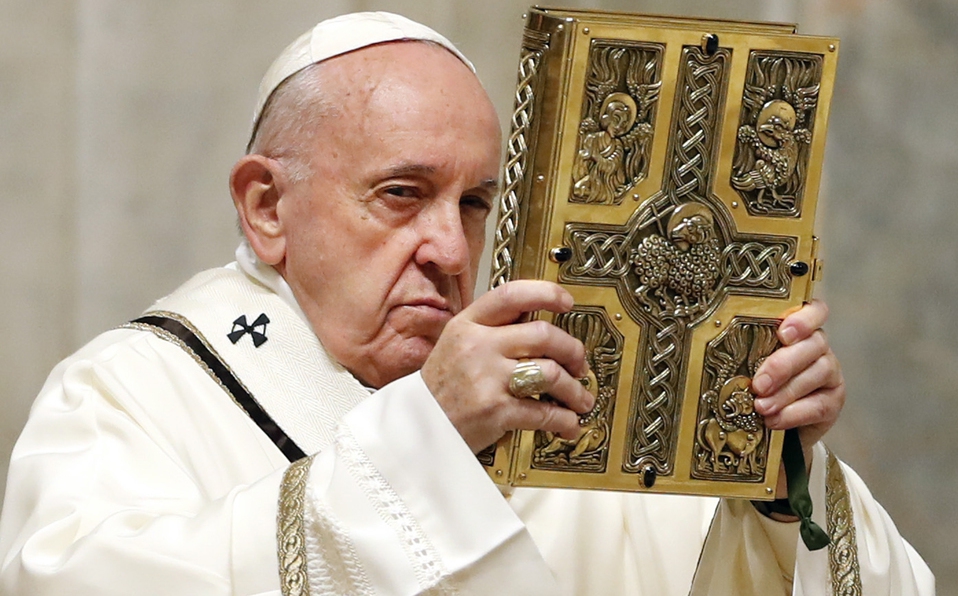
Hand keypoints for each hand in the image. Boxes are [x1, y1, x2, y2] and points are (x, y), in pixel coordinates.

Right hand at [421, 280, 595, 452]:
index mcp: (467, 325)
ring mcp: (487, 379)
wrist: (415, 429)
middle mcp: (477, 347)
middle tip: (579, 363)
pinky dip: (564, 419)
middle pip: (543, 334)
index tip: (567, 302)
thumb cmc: (440, 389)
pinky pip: (544, 412)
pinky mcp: (496, 411)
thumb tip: (536, 321)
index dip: (546, 293)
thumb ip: (490, 331)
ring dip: (574, 389)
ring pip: (550, 373)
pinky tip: (568, 422)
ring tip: (579, 398)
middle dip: (572, 349)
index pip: (512, 295)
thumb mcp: (455, 346)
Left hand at [751, 299, 844, 495]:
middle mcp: (818, 346)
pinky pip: (819, 405)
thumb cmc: (758, 384)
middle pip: (813, 344)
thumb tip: (721, 356)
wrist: (778, 426)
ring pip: (817, 373)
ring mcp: (829, 372)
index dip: (804, 319)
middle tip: (759, 384)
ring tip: (761, 406)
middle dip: (783, 365)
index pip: (815, 310)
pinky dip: (793, 414)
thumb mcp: (750, 364)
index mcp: (799, 330)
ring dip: (785, 392)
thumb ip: (748, 354)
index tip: (783, 333)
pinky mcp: (832, 401)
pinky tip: (773, 420)